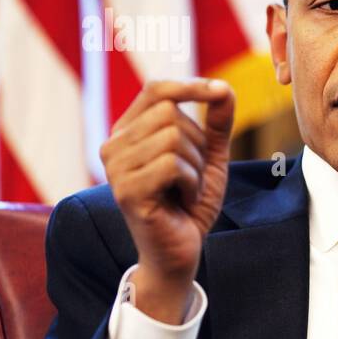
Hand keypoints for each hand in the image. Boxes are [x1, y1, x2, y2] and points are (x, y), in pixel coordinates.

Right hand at [99, 79, 234, 322]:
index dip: (191, 86)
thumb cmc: (190, 204)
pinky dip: (191, 184)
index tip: (220, 92)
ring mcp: (115, 168)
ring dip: (195, 167)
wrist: (180, 252)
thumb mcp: (209, 157)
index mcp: (128, 132)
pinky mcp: (126, 190)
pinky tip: (183, 202)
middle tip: (193, 175)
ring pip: (173, 138)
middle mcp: (113, 145)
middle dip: (197, 144)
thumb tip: (224, 87)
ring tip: (186, 190)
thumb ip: (216, 123)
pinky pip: (172, 165)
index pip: (157, 90)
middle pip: (170, 113)